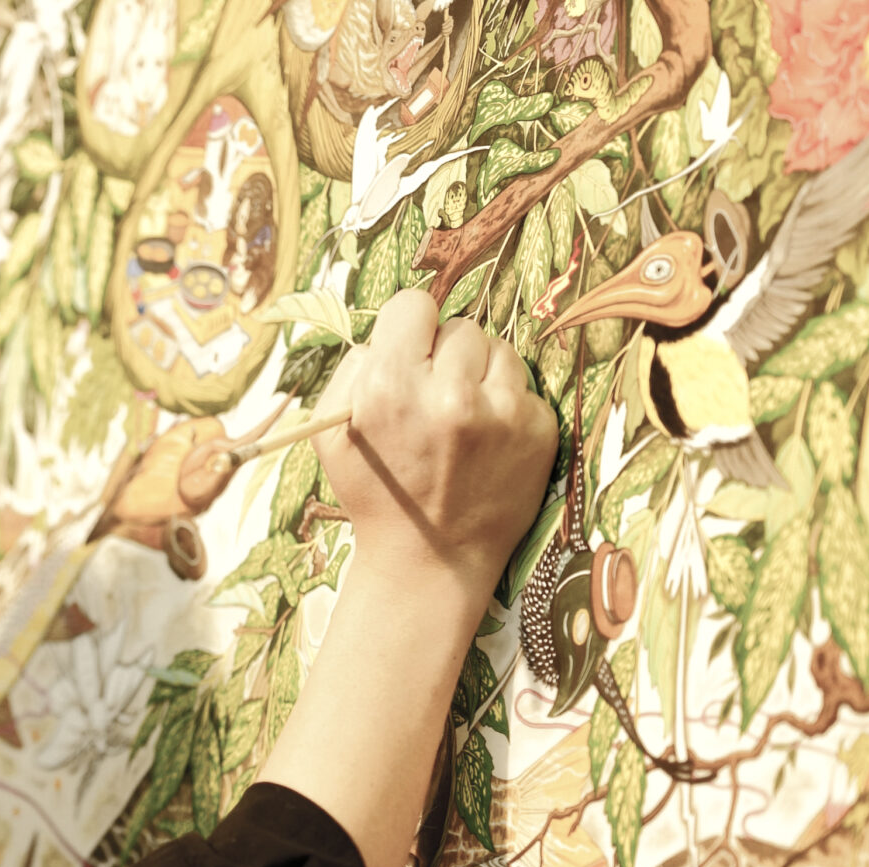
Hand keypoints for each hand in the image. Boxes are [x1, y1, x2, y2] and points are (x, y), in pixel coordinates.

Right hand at [312, 289, 556, 596]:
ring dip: (481, 375)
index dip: (408, 329)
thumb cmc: (375, 493)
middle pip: (459, 326)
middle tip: (434, 399)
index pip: (414, 304)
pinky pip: (524, 386)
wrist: (429, 561)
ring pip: (498, 349)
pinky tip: (487, 441)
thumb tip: (387, 333)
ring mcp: (500, 412)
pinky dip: (506, 405)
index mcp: (391, 386)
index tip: (410, 356)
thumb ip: (352, 369)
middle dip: (445, 356)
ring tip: (462, 419)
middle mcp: (450, 393)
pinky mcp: (537, 429)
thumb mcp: (330, 434)